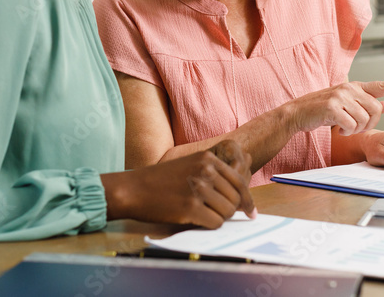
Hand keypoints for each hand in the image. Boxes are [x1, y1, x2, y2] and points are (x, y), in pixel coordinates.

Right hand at [102, 139, 255, 228]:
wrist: (132, 189)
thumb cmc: (160, 180)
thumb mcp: (189, 166)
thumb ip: (213, 174)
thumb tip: (241, 195)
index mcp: (207, 158)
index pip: (239, 181)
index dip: (247, 200)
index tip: (251, 212)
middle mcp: (205, 171)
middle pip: (236, 198)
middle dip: (231, 211)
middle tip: (218, 215)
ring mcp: (198, 188)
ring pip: (227, 212)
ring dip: (219, 218)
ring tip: (202, 215)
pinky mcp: (190, 207)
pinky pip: (215, 223)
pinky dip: (209, 225)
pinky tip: (195, 220)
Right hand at [288, 81, 383, 136]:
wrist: (297, 113)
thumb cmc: (322, 110)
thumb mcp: (346, 105)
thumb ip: (365, 104)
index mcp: (355, 86)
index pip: (382, 85)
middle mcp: (349, 88)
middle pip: (376, 109)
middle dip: (370, 123)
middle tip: (356, 128)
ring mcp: (340, 96)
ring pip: (365, 118)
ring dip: (357, 129)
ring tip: (345, 128)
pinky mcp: (332, 106)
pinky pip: (352, 124)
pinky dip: (348, 131)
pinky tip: (339, 130)